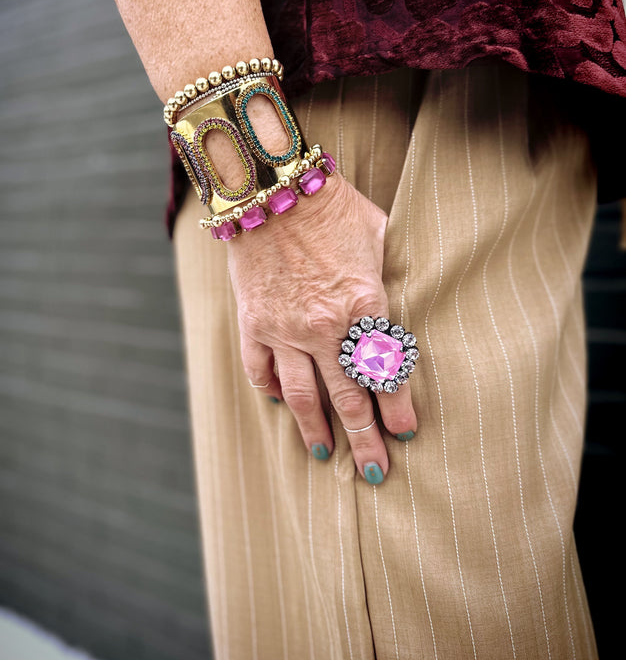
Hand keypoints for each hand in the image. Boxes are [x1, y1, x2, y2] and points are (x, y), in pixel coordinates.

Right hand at [227, 172, 416, 481]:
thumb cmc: (332, 207)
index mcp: (362, 305)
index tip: (406, 433)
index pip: (386, 371)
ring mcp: (284, 329)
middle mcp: (323, 328)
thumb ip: (390, 276)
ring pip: (303, 396)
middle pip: (348, 396)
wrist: (271, 188)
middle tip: (378, 471)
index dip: (399, 407)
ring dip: (317, 429)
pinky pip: (261, 371)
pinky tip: (283, 404)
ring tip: (327, 454)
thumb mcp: (379, 235)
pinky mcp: (254, 323)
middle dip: (366, 438)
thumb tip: (400, 298)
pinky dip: (272, 390)